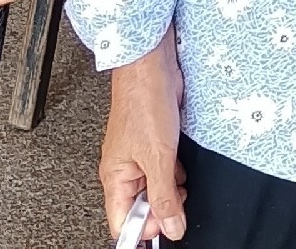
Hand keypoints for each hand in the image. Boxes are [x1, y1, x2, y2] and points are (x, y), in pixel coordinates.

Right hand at [102, 30, 186, 242]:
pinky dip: (175, 172)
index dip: (144, 230)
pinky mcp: (154, 143)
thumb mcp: (159, 157)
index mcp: (114, 176)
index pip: (122, 222)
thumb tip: (171, 228)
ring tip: (179, 176)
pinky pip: (164, 170)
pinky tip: (180, 163)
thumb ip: (165, 196)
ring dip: (172, 189)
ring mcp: (139, 155)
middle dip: (163, 208)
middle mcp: (124, 169)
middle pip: (141, 208)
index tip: (166, 225)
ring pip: (155, 189)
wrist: (153, 65)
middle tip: (177, 197)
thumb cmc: (144, 101)